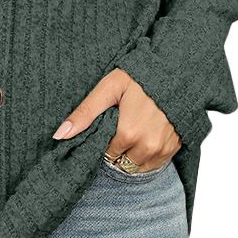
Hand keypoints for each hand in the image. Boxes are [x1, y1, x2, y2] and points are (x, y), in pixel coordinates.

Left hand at [52, 68, 181, 172]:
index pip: (106, 154)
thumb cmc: (142, 76)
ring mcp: (163, 149)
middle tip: (120, 128)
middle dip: (118, 150)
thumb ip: (85, 113)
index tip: (108, 127)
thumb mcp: (109, 88)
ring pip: (138, 167)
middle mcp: (147, 147)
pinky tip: (146, 136)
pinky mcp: (175, 148)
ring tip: (133, 132)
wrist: (178, 70)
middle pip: (121, 162)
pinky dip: (148, 156)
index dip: (104, 141)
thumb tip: (59, 135)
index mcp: (128, 134)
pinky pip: (155, 165)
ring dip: (132, 155)